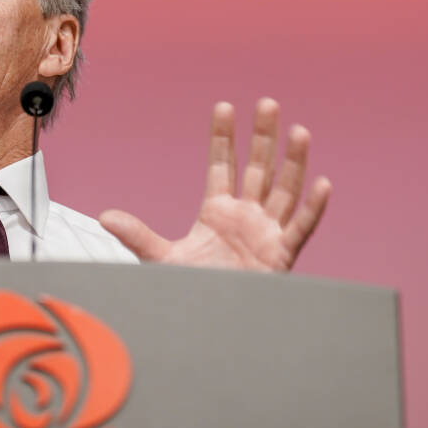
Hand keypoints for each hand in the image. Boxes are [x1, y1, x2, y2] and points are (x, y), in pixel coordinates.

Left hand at [99, 98, 329, 269]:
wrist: (210, 323)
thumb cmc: (190, 289)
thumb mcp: (162, 259)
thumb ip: (138, 235)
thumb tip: (105, 217)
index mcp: (217, 211)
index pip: (222, 166)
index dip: (223, 137)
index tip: (223, 106)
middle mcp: (245, 216)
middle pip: (257, 168)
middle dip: (262, 137)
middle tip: (267, 104)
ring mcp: (266, 233)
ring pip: (283, 191)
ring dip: (292, 163)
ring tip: (299, 131)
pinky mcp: (281, 255)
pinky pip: (301, 228)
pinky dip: (312, 208)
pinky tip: (322, 184)